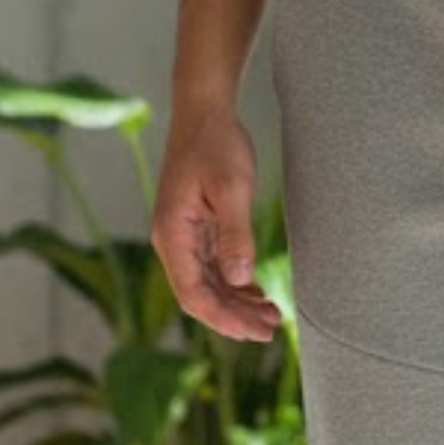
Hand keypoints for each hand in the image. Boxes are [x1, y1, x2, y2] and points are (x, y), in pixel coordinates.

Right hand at [151, 102, 282, 342]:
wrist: (204, 112)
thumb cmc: (216, 144)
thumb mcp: (231, 188)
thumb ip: (234, 234)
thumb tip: (238, 280)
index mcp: (172, 235)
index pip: (193, 294)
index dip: (224, 318)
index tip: (254, 332)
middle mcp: (172, 241)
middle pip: (200, 295)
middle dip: (233, 317)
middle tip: (271, 330)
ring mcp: (183, 236)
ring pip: (208, 285)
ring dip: (236, 304)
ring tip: (271, 317)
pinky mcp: (196, 229)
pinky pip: (213, 268)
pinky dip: (234, 285)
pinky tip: (258, 294)